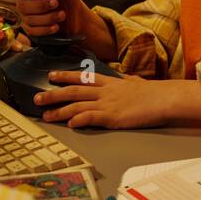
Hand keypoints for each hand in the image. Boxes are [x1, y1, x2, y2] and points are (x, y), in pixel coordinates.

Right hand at [0, 0, 89, 39]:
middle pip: (22, 4)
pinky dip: (46, 29)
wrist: (75, 20)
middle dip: (40, 5)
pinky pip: (33, 31)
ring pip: (28, 18)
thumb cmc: (69, 1)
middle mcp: (26, 0)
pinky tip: (55, 26)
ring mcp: (27, 15)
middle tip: (56, 3)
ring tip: (61, 15)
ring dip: (47, 18)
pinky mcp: (30, 29)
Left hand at [33, 71, 171, 128]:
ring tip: (46, 115)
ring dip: (59, 110)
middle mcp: (105, 92)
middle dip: (53, 94)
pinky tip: (70, 123)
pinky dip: (79, 119)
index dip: (65, 76)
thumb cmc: (153, 93)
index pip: (82, 78)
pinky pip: (91, 117)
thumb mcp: (136, 83)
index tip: (51, 76)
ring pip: (77, 105)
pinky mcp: (113, 117)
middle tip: (37, 98)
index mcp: (110, 83)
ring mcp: (107, 104)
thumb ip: (127, 82)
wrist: (163, 98)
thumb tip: (127, 79)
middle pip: (73, 91)